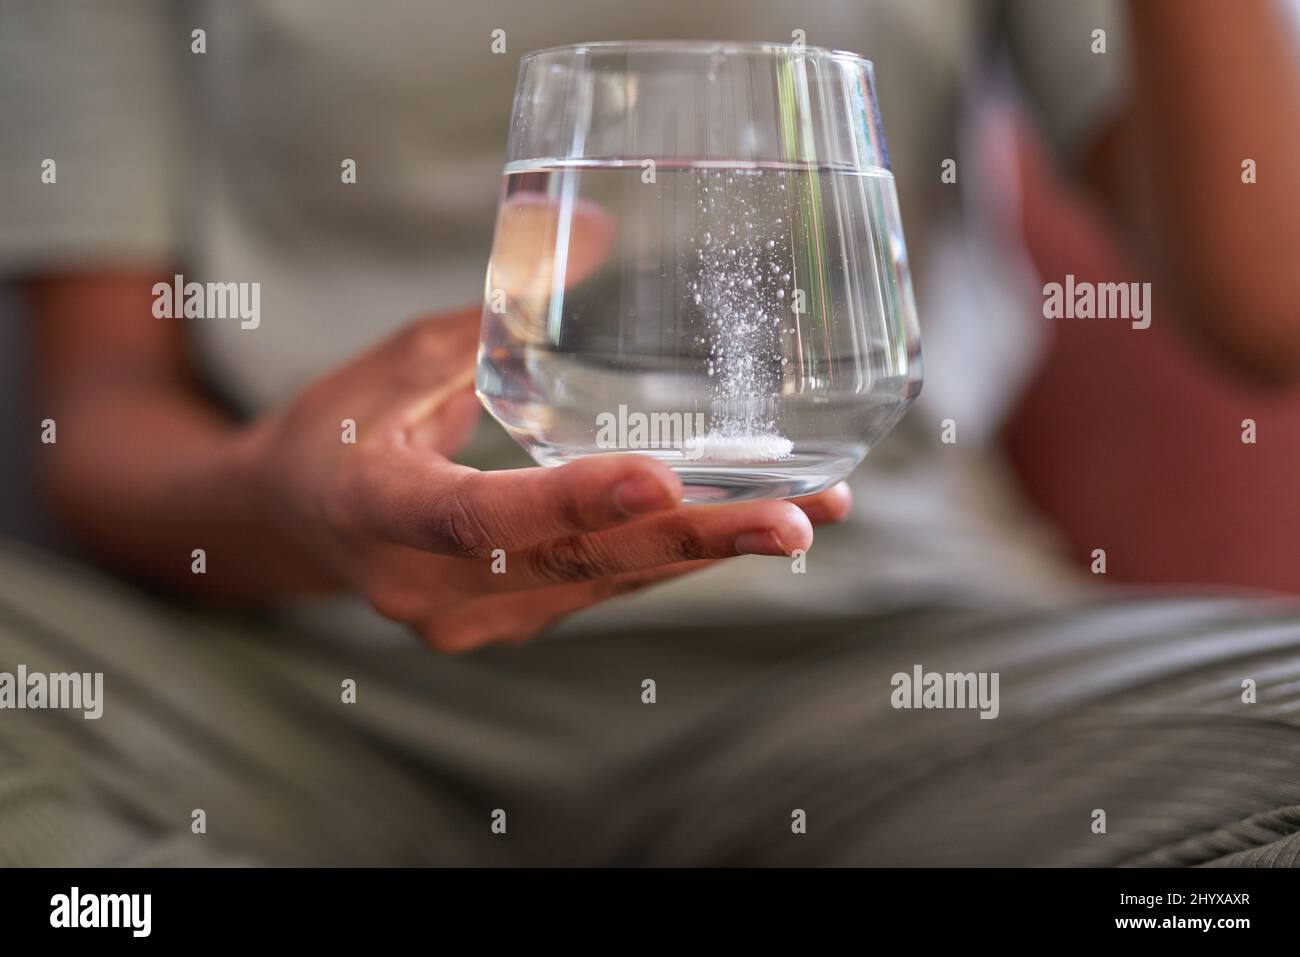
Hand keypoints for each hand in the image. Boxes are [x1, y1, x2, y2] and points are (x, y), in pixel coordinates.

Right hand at [240, 309, 850, 651]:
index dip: (571, 500)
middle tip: (800, 516)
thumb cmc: (342, 427)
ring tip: (813, 511)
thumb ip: (499, 310)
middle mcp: (425, 586)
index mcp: (376, 511)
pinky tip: (751, 521)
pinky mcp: (511, 620)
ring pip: (604, 582)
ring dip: (709, 549)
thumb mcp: (399, 358)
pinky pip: (603, 586)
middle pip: (573, 563)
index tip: (663, 477)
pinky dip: (675, 554)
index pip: (477, 517)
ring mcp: (472, 618)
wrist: (299, 523)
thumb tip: (603, 231)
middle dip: (693, 539)